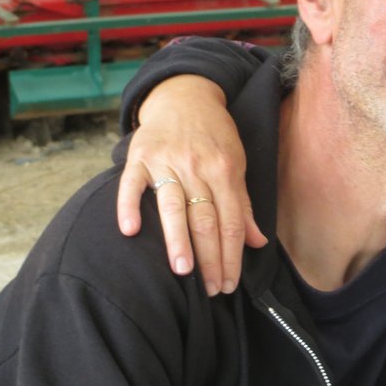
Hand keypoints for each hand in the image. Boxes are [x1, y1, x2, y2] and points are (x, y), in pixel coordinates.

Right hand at [116, 75, 265, 296]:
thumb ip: (243, 203)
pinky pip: (131, 184)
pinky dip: (129, 206)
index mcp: (225, 170)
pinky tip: (130, 231)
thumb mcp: (237, 162)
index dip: (232, 255)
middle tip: (211, 290)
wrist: (184, 95)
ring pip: (173, 206)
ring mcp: (166, 161)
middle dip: (210, 258)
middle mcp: (196, 166)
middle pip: (205, 219)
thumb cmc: (214, 135)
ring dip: (177, 240)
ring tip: (182, 271)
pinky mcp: (139, 156)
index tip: (230, 283)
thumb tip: (256, 242)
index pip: (231, 221)